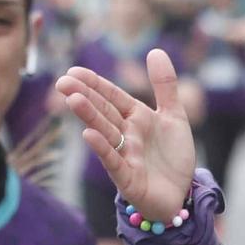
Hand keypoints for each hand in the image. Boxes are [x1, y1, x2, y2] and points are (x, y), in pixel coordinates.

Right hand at [57, 50, 197, 220]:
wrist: (181, 195)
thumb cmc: (172, 156)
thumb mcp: (174, 116)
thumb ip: (165, 85)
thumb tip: (155, 50)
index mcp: (136, 118)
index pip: (112, 97)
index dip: (95, 84)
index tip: (73, 71)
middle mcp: (126, 135)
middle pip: (103, 112)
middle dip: (85, 97)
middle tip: (62, 82)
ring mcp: (125, 156)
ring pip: (105, 133)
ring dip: (90, 117)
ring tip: (73, 100)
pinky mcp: (128, 179)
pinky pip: (114, 162)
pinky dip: (102, 149)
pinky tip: (89, 135)